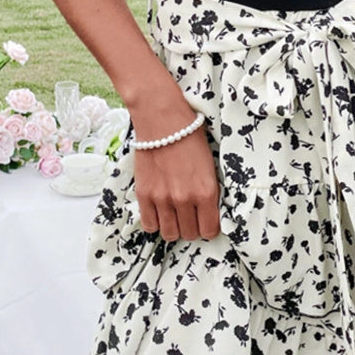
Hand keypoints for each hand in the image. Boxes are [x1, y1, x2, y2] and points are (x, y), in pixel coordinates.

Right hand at [130, 98, 221, 241]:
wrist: (164, 120)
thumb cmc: (190, 137)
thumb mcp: (210, 165)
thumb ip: (208, 191)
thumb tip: (208, 210)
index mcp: (206, 192)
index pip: (209, 230)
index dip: (208, 227)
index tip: (205, 221)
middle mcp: (185, 199)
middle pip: (189, 234)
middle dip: (191, 227)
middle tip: (190, 215)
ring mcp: (162, 199)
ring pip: (169, 233)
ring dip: (173, 227)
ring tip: (174, 214)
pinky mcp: (144, 195)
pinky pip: (149, 225)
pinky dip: (155, 222)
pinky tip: (159, 211)